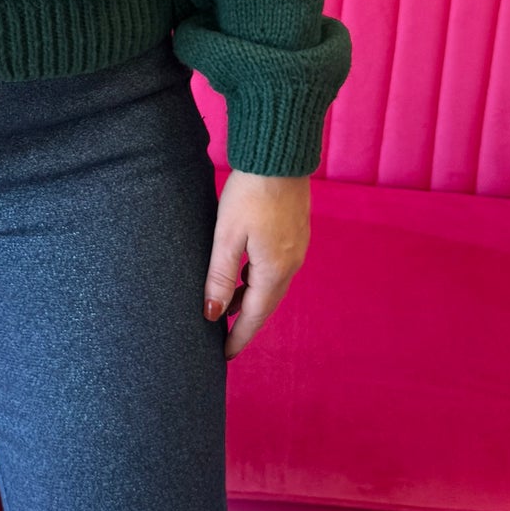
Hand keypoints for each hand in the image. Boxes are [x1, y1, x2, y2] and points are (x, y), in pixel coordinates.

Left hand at [203, 170, 309, 359]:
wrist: (280, 154)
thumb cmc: (250, 191)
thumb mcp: (227, 236)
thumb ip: (220, 276)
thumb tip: (213, 314)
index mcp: (274, 269)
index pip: (255, 316)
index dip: (238, 337)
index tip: (224, 356)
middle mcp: (291, 262)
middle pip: (266, 303)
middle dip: (246, 322)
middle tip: (224, 338)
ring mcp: (296, 246)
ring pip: (272, 284)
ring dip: (251, 299)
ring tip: (227, 307)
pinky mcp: (296, 231)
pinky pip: (277, 267)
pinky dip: (259, 279)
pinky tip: (244, 274)